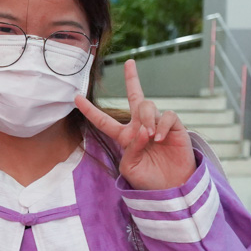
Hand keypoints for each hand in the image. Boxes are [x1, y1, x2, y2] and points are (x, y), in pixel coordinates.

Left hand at [75, 59, 195, 190]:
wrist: (172, 188)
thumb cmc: (149, 181)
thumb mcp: (129, 168)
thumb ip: (130, 148)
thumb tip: (142, 129)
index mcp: (125, 137)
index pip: (104, 121)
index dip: (90, 110)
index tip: (76, 98)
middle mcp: (140, 126)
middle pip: (135, 96)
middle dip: (132, 78)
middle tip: (129, 62)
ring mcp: (157, 124)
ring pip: (146, 106)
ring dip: (146, 119)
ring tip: (151, 137)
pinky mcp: (175, 127)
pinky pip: (167, 115)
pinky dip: (162, 125)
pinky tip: (160, 138)